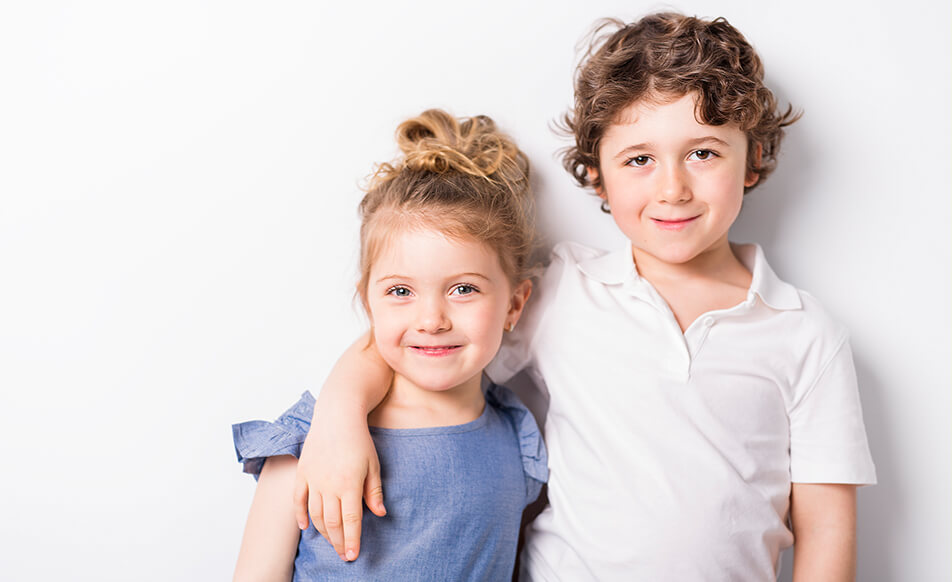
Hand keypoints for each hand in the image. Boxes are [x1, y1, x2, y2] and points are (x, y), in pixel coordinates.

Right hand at [292, 414, 385, 561]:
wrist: (337, 415)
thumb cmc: (359, 439)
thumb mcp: (373, 464)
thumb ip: (374, 491)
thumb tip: (380, 513)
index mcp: (349, 483)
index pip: (351, 521)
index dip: (352, 540)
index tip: (353, 555)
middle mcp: (329, 484)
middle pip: (332, 522)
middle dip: (338, 542)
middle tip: (343, 555)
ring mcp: (313, 479)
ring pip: (315, 514)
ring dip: (323, 532)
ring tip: (332, 542)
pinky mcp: (302, 472)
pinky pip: (298, 500)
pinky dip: (300, 516)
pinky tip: (306, 527)